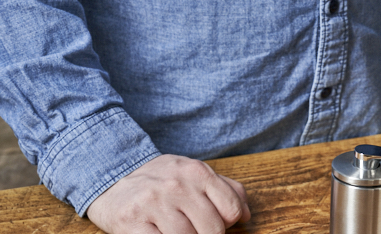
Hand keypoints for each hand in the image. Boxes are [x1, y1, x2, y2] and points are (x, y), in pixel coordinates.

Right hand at [87, 154, 250, 233]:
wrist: (113, 176)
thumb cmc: (161, 179)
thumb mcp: (194, 174)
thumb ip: (226, 190)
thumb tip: (246, 215)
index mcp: (197, 172)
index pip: (231, 210)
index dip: (227, 223)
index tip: (214, 224)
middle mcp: (177, 186)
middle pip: (213, 230)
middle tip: (194, 231)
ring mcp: (154, 204)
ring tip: (175, 230)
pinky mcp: (133, 222)